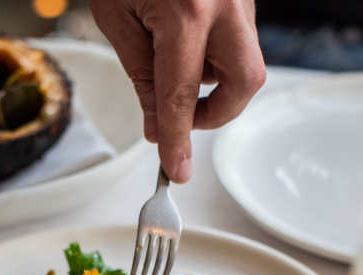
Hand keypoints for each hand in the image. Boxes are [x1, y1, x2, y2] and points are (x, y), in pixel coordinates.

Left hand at [90, 0, 264, 182]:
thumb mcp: (117, 17)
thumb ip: (142, 76)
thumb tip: (156, 125)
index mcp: (187, 11)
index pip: (182, 96)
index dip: (177, 140)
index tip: (176, 170)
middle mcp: (225, 4)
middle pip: (245, 83)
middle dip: (217, 113)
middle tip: (182, 118)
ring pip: (243, 63)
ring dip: (210, 78)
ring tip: (169, 57)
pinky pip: (236, 40)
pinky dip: (211, 54)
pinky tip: (181, 38)